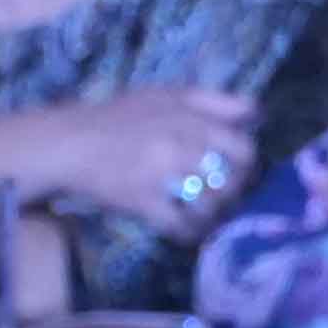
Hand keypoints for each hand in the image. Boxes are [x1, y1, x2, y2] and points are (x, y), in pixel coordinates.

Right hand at [0, 83, 262, 231]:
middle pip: (233, 176)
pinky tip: (185, 232)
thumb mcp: (166, 94)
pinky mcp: (143, 199)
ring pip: (211, 204)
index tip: (237, 170)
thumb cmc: (118, 118)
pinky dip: (188, 233)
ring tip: (203, 215)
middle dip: (234, 190)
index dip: (246, 161)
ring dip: (212, 214)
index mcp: (190, 114)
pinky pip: (180, 225)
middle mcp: (181, 140)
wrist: (69, 142)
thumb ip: (212, 101)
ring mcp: (163, 171)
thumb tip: (258, 114)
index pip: (243, 143)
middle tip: (223, 196)